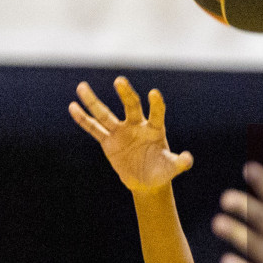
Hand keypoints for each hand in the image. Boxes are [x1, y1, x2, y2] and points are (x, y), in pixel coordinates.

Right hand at [70, 77, 193, 193]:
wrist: (146, 181)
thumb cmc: (161, 171)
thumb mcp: (171, 168)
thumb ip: (180, 162)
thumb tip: (189, 160)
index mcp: (155, 129)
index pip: (157, 113)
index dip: (156, 104)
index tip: (153, 93)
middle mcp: (137, 125)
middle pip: (131, 106)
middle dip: (126, 94)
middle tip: (119, 81)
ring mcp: (121, 132)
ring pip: (105, 114)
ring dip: (94, 101)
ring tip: (82, 86)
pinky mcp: (108, 141)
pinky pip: (94, 129)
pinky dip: (83, 120)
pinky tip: (73, 107)